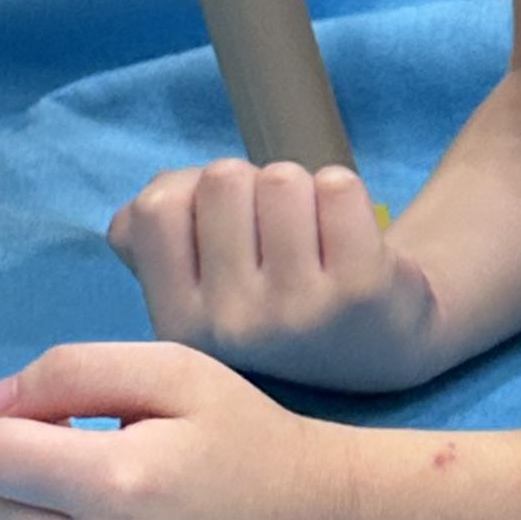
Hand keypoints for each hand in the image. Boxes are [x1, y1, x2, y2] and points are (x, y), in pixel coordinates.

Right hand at [111, 157, 440, 393]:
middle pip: (222, 178)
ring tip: (317, 241)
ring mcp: (297, 312)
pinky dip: (346, 194)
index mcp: (179, 326)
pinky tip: (354, 243)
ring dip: (303, 191)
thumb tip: (134, 214)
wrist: (387, 342)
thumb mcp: (203, 285)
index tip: (226, 230)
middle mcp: (231, 328)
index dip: (195, 196)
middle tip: (280, 238)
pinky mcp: (361, 288)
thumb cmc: (282, 296)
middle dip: (253, 189)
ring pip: (280, 177)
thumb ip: (151, 239)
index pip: (157, 207)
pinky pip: (337, 186)